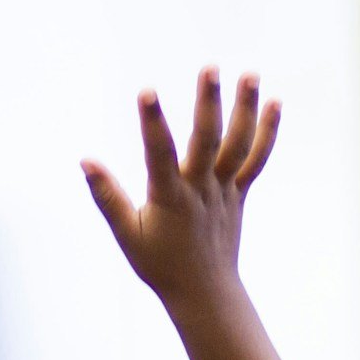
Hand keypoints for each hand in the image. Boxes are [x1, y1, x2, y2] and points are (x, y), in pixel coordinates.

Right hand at [83, 68, 278, 313]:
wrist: (204, 292)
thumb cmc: (159, 264)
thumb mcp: (126, 234)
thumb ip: (107, 197)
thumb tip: (85, 160)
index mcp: (170, 198)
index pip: (159, 154)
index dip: (152, 123)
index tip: (146, 91)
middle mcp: (201, 190)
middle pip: (207, 141)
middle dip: (209, 103)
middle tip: (210, 67)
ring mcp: (225, 190)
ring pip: (238, 145)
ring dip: (245, 109)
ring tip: (250, 74)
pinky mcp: (239, 192)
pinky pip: (256, 159)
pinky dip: (267, 132)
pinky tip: (274, 102)